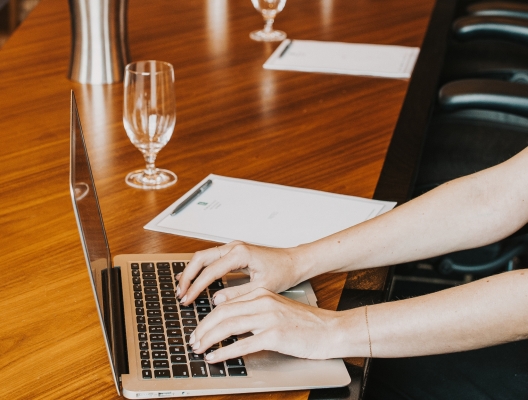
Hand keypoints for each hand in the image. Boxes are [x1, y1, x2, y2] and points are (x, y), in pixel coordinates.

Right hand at [177, 241, 302, 304]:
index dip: (196, 287)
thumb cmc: (282, 272)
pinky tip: (193, 279)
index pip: (210, 271)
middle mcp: (234, 247)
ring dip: (192, 272)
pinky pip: (211, 258)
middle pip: (201, 258)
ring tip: (182, 289)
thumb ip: (237, 294)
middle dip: (188, 276)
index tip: (187, 299)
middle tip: (180, 294)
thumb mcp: (261, 288)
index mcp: (240, 254)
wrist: (294, 262)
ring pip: (204, 257)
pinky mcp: (234, 252)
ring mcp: (233, 247)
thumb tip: (216, 300)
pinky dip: (200, 269)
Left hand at [189, 287, 344, 361]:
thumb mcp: (275, 309)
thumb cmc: (304, 323)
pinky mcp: (275, 335)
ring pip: (228, 326)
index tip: (198, 331)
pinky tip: (215, 357)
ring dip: (209, 339)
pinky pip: (243, 343)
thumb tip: (227, 321)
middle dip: (203, 329)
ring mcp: (268, 318)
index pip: (225, 304)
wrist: (329, 330)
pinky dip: (224, 352)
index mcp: (261, 294)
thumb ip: (252, 311)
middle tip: (193, 341)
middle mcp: (262, 302)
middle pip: (222, 314)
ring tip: (199, 349)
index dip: (207, 319)